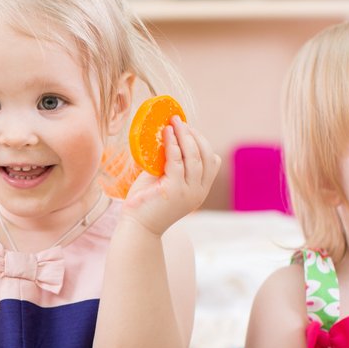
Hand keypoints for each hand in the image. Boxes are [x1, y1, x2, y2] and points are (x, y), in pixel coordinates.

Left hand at [124, 117, 220, 235]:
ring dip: (185, 136)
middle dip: (194, 135)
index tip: (188, 129)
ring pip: (194, 156)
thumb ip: (170, 164)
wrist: (137, 227)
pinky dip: (173, 144)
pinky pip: (177, 161)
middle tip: (180, 121)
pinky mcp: (174, 190)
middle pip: (206, 155)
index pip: (212, 161)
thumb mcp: (164, 180)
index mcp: (200, 189)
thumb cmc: (146, 203)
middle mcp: (199, 190)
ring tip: (174, 122)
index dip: (202, 142)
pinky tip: (166, 134)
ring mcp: (189, 191)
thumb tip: (166, 137)